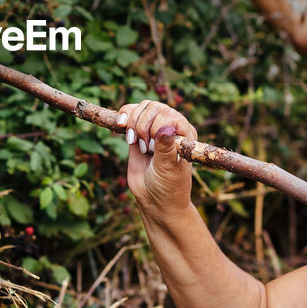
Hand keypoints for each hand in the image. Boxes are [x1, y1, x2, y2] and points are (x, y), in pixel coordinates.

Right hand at [115, 100, 197, 216]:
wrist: (155, 200)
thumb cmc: (169, 186)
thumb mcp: (168, 169)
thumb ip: (165, 148)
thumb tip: (166, 128)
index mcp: (184, 132)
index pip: (168, 114)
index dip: (155, 126)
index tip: (152, 147)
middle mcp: (170, 126)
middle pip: (152, 107)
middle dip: (142, 125)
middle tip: (145, 148)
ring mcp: (153, 128)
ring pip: (140, 108)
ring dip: (133, 123)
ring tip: (136, 143)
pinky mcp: (138, 133)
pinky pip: (129, 114)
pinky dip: (123, 117)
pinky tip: (121, 127)